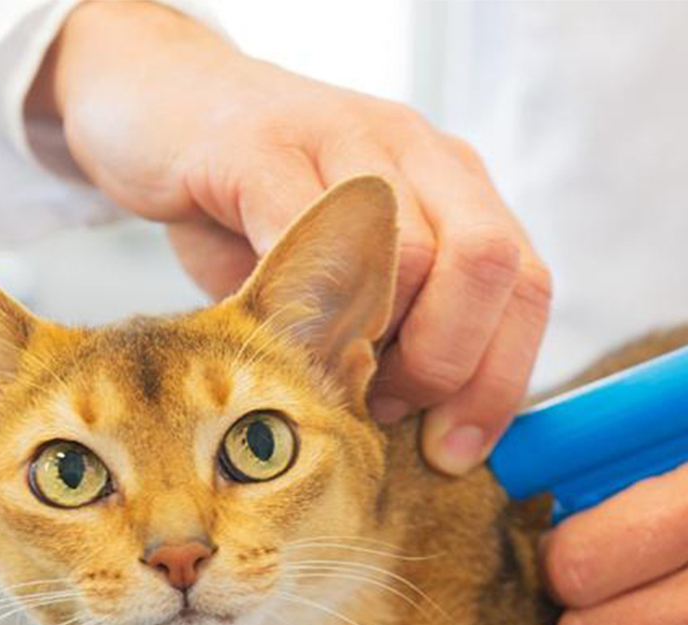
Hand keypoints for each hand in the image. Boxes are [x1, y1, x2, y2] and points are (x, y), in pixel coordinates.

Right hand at [26, 1, 551, 473]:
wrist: (162, 109)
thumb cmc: (255, 211)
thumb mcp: (341, 277)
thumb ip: (390, 337)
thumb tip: (425, 435)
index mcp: (452, 187)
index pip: (525, 286)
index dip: (499, 383)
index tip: (451, 451)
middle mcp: (416, 152)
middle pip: (489, 265)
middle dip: (446, 367)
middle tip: (385, 409)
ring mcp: (345, 139)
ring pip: (411, 256)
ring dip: (373, 348)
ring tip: (325, 373)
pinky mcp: (263, 147)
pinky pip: (310, 236)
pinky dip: (302, 308)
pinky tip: (275, 335)